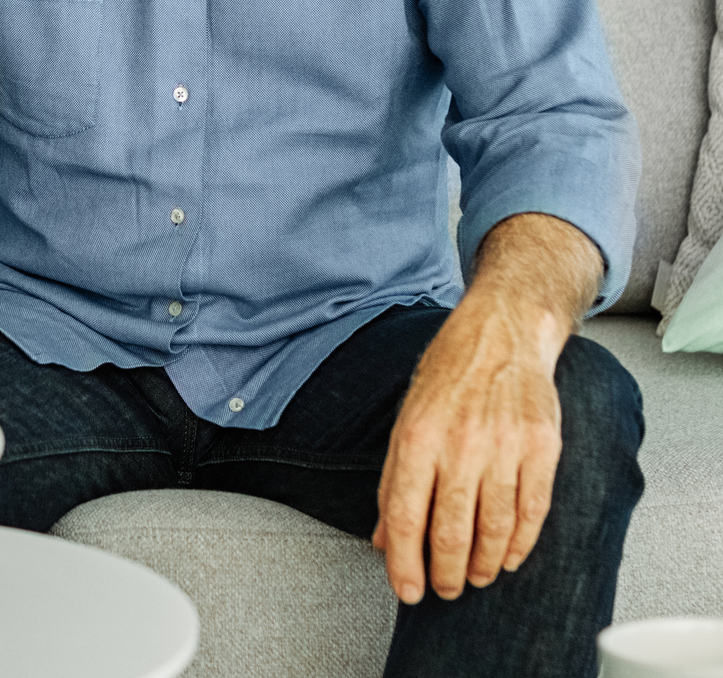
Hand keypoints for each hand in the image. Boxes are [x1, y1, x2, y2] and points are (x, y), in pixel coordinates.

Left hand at [371, 295, 564, 603]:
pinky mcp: (542, 449)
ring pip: (494, 530)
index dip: (405, 562)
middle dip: (445, 573)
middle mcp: (459, 444)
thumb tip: (383, 539)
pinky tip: (509, 559)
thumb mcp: (406, 420)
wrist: (502, 333)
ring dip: (483, 566)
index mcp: (417, 436)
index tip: (408, 591)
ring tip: (474, 578)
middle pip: (450, 531)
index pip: (405, 515)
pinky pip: (532, 513)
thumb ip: (394, 481)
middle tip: (443, 589)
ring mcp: (504, 447)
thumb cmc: (449, 376)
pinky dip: (520, 545)